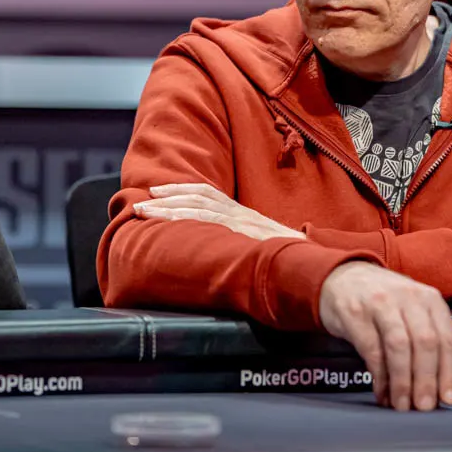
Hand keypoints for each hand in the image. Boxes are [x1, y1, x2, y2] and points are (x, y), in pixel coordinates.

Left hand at [135, 183, 305, 241]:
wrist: (312, 260)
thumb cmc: (291, 258)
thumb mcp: (265, 247)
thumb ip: (246, 244)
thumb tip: (229, 252)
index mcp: (245, 215)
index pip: (210, 194)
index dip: (183, 191)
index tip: (160, 191)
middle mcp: (241, 213)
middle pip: (198, 197)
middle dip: (167, 197)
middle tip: (140, 201)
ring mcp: (241, 221)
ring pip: (197, 207)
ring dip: (166, 207)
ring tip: (142, 210)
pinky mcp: (240, 231)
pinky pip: (207, 221)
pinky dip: (183, 218)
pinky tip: (164, 223)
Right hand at [319, 261, 451, 411]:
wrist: (342, 277)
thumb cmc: (382, 299)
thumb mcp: (412, 308)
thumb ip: (427, 337)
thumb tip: (439, 384)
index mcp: (429, 299)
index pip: (448, 338)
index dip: (450, 372)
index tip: (448, 397)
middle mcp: (408, 297)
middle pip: (425, 343)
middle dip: (427, 380)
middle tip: (424, 406)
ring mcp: (381, 303)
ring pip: (399, 346)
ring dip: (403, 381)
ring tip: (402, 404)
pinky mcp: (355, 313)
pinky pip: (371, 350)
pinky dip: (379, 376)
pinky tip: (382, 390)